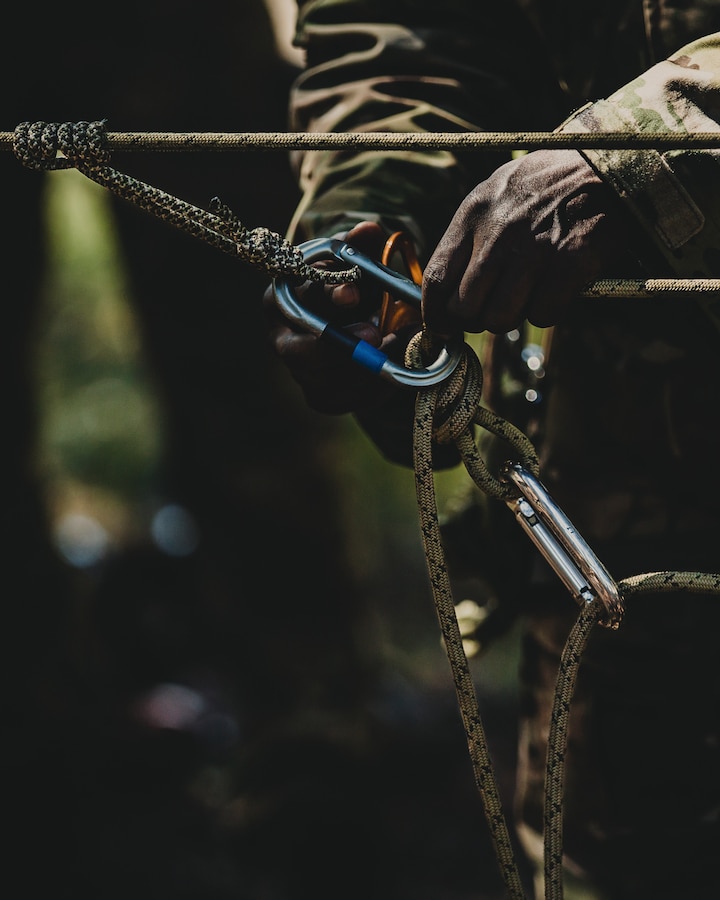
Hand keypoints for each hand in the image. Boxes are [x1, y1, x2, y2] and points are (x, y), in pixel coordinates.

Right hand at [263, 221, 415, 413]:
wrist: (351, 325)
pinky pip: (348, 399)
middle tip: (376, 335)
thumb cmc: (347, 288)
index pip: (294, 301)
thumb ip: (359, 249)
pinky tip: (394, 367)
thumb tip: (369, 230)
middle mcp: (281, 340)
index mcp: (279, 301)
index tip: (352, 291)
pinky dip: (376, 386)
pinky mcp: (322, 398)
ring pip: (327, 380)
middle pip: (298, 353)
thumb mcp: (353, 265)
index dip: (323, 296)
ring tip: (396, 345)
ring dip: (365, 366)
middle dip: (339, 346)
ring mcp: (300, 374)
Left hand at [422, 149, 632, 334]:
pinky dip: (547, 313)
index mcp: (473, 214)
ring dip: (512, 318)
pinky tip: (556, 291)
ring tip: (527, 295)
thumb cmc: (547, 186)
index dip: (434, 314)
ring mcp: (533, 249)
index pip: (436, 279)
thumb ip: (468, 239)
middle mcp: (498, 233)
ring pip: (500, 319)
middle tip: (493, 309)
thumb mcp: (496, 195)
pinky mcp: (570, 262)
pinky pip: (542, 316)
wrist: (608, 164)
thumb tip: (444, 296)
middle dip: (476, 319)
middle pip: (464, 308)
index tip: (442, 328)